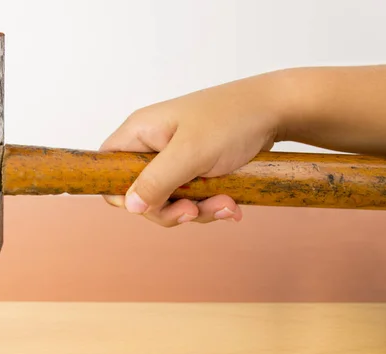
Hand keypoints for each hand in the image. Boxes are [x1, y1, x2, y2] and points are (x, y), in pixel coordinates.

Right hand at [99, 71, 288, 226]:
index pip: (108, 168)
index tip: (151, 204)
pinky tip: (232, 205)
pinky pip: (191, 198)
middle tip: (195, 211)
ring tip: (227, 205)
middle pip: (140, 193)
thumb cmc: (232, 120)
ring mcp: (174, 159)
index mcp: (140, 133)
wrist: (277, 111)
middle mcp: (151, 146)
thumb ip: (156, 181)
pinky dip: (210, 206)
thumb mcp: (191, 153)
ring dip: (198, 211)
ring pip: (168, 201)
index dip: (121, 193)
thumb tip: (129, 206)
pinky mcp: (194, 169)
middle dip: (170, 209)